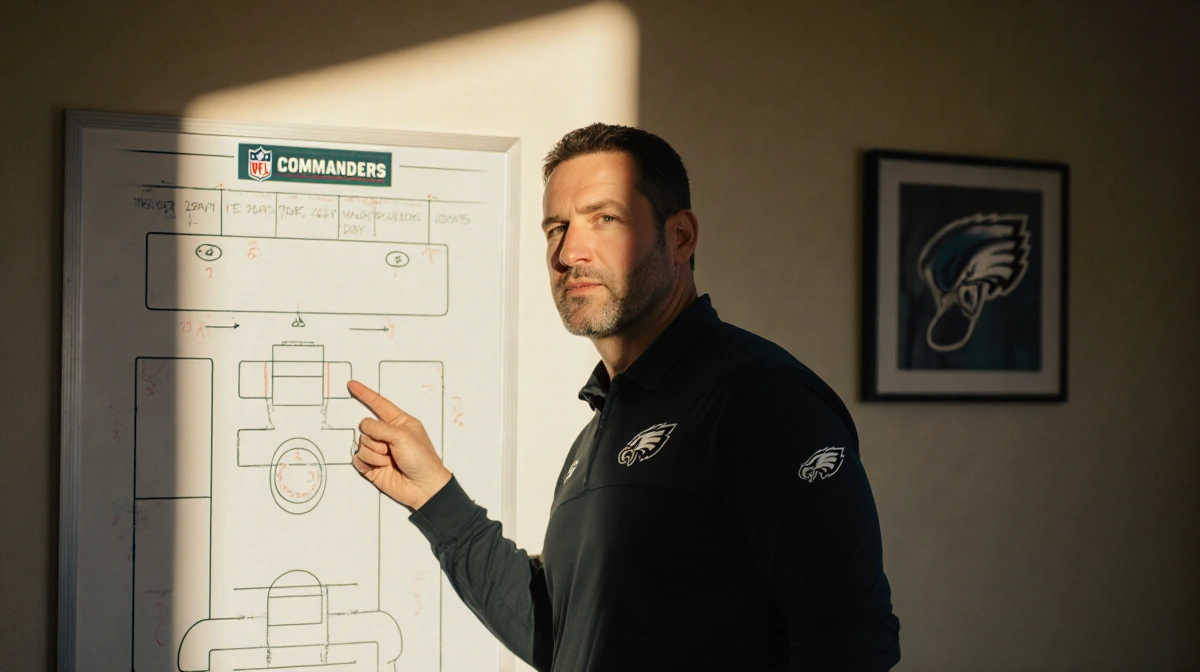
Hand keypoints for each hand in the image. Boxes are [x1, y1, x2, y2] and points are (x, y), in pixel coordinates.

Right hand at [348, 379, 451, 509]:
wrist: (423, 487)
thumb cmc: (421, 458)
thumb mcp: (403, 436)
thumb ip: (380, 427)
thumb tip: (364, 426)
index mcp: (399, 422)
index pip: (379, 404)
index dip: (365, 394)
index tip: (352, 384)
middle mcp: (387, 434)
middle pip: (366, 427)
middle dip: (375, 438)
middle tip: (391, 449)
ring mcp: (379, 450)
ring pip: (362, 444)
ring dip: (375, 453)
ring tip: (390, 461)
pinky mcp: (372, 466)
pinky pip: (358, 458)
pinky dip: (368, 463)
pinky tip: (380, 468)